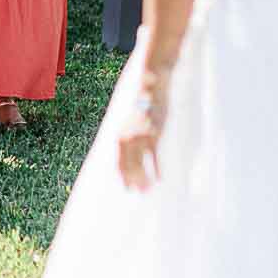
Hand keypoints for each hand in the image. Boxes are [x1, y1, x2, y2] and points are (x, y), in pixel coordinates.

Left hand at [117, 76, 167, 190]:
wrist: (151, 84)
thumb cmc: (142, 103)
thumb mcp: (132, 118)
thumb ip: (129, 132)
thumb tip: (128, 145)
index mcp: (121, 131)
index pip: (118, 157)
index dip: (122, 173)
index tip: (126, 187)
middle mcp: (128, 134)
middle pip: (127, 161)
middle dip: (131, 178)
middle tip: (135, 193)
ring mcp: (141, 133)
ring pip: (139, 161)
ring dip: (142, 177)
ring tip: (146, 191)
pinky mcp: (154, 131)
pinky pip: (154, 154)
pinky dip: (156, 167)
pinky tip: (159, 179)